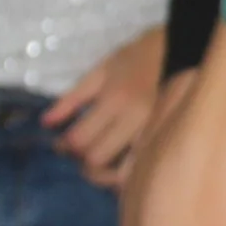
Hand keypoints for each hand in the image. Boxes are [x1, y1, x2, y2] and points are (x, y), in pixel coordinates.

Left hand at [44, 28, 166, 189]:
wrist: (180, 50)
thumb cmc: (135, 58)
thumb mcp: (100, 72)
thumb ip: (71, 98)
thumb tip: (45, 124)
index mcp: (115, 100)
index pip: (80, 139)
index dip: (65, 146)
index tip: (63, 142)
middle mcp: (135, 120)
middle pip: (97, 159)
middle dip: (83, 160)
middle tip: (82, 151)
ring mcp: (153, 133)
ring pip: (121, 174)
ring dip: (105, 174)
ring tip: (101, 163)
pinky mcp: (165, 141)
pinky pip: (142, 171)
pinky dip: (126, 176)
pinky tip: (120, 166)